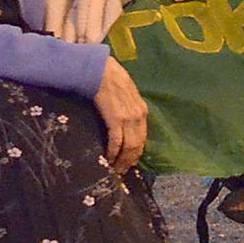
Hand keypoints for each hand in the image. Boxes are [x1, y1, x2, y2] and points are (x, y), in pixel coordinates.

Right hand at [93, 57, 148, 171]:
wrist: (101, 71)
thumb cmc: (110, 80)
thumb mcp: (127, 94)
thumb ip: (128, 108)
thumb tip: (123, 122)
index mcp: (142, 111)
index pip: (142, 137)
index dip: (136, 152)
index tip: (129, 162)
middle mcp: (139, 116)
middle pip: (138, 145)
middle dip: (130, 161)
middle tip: (121, 171)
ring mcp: (128, 119)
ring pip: (129, 147)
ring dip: (122, 160)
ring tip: (114, 169)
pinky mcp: (116, 119)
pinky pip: (116, 142)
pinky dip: (113, 153)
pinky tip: (108, 158)